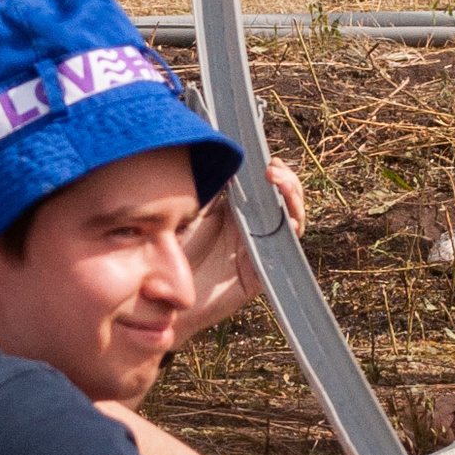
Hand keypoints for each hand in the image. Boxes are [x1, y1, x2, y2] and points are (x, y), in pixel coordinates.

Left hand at [178, 155, 301, 326]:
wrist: (162, 293)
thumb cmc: (176, 251)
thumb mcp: (196, 212)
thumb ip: (214, 190)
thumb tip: (230, 161)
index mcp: (242, 214)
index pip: (270, 190)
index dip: (278, 174)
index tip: (272, 161)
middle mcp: (256, 231)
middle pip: (286, 204)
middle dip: (287, 183)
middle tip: (274, 170)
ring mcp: (261, 252)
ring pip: (292, 224)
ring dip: (292, 202)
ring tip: (282, 185)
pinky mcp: (260, 276)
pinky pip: (283, 255)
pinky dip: (290, 234)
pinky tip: (288, 219)